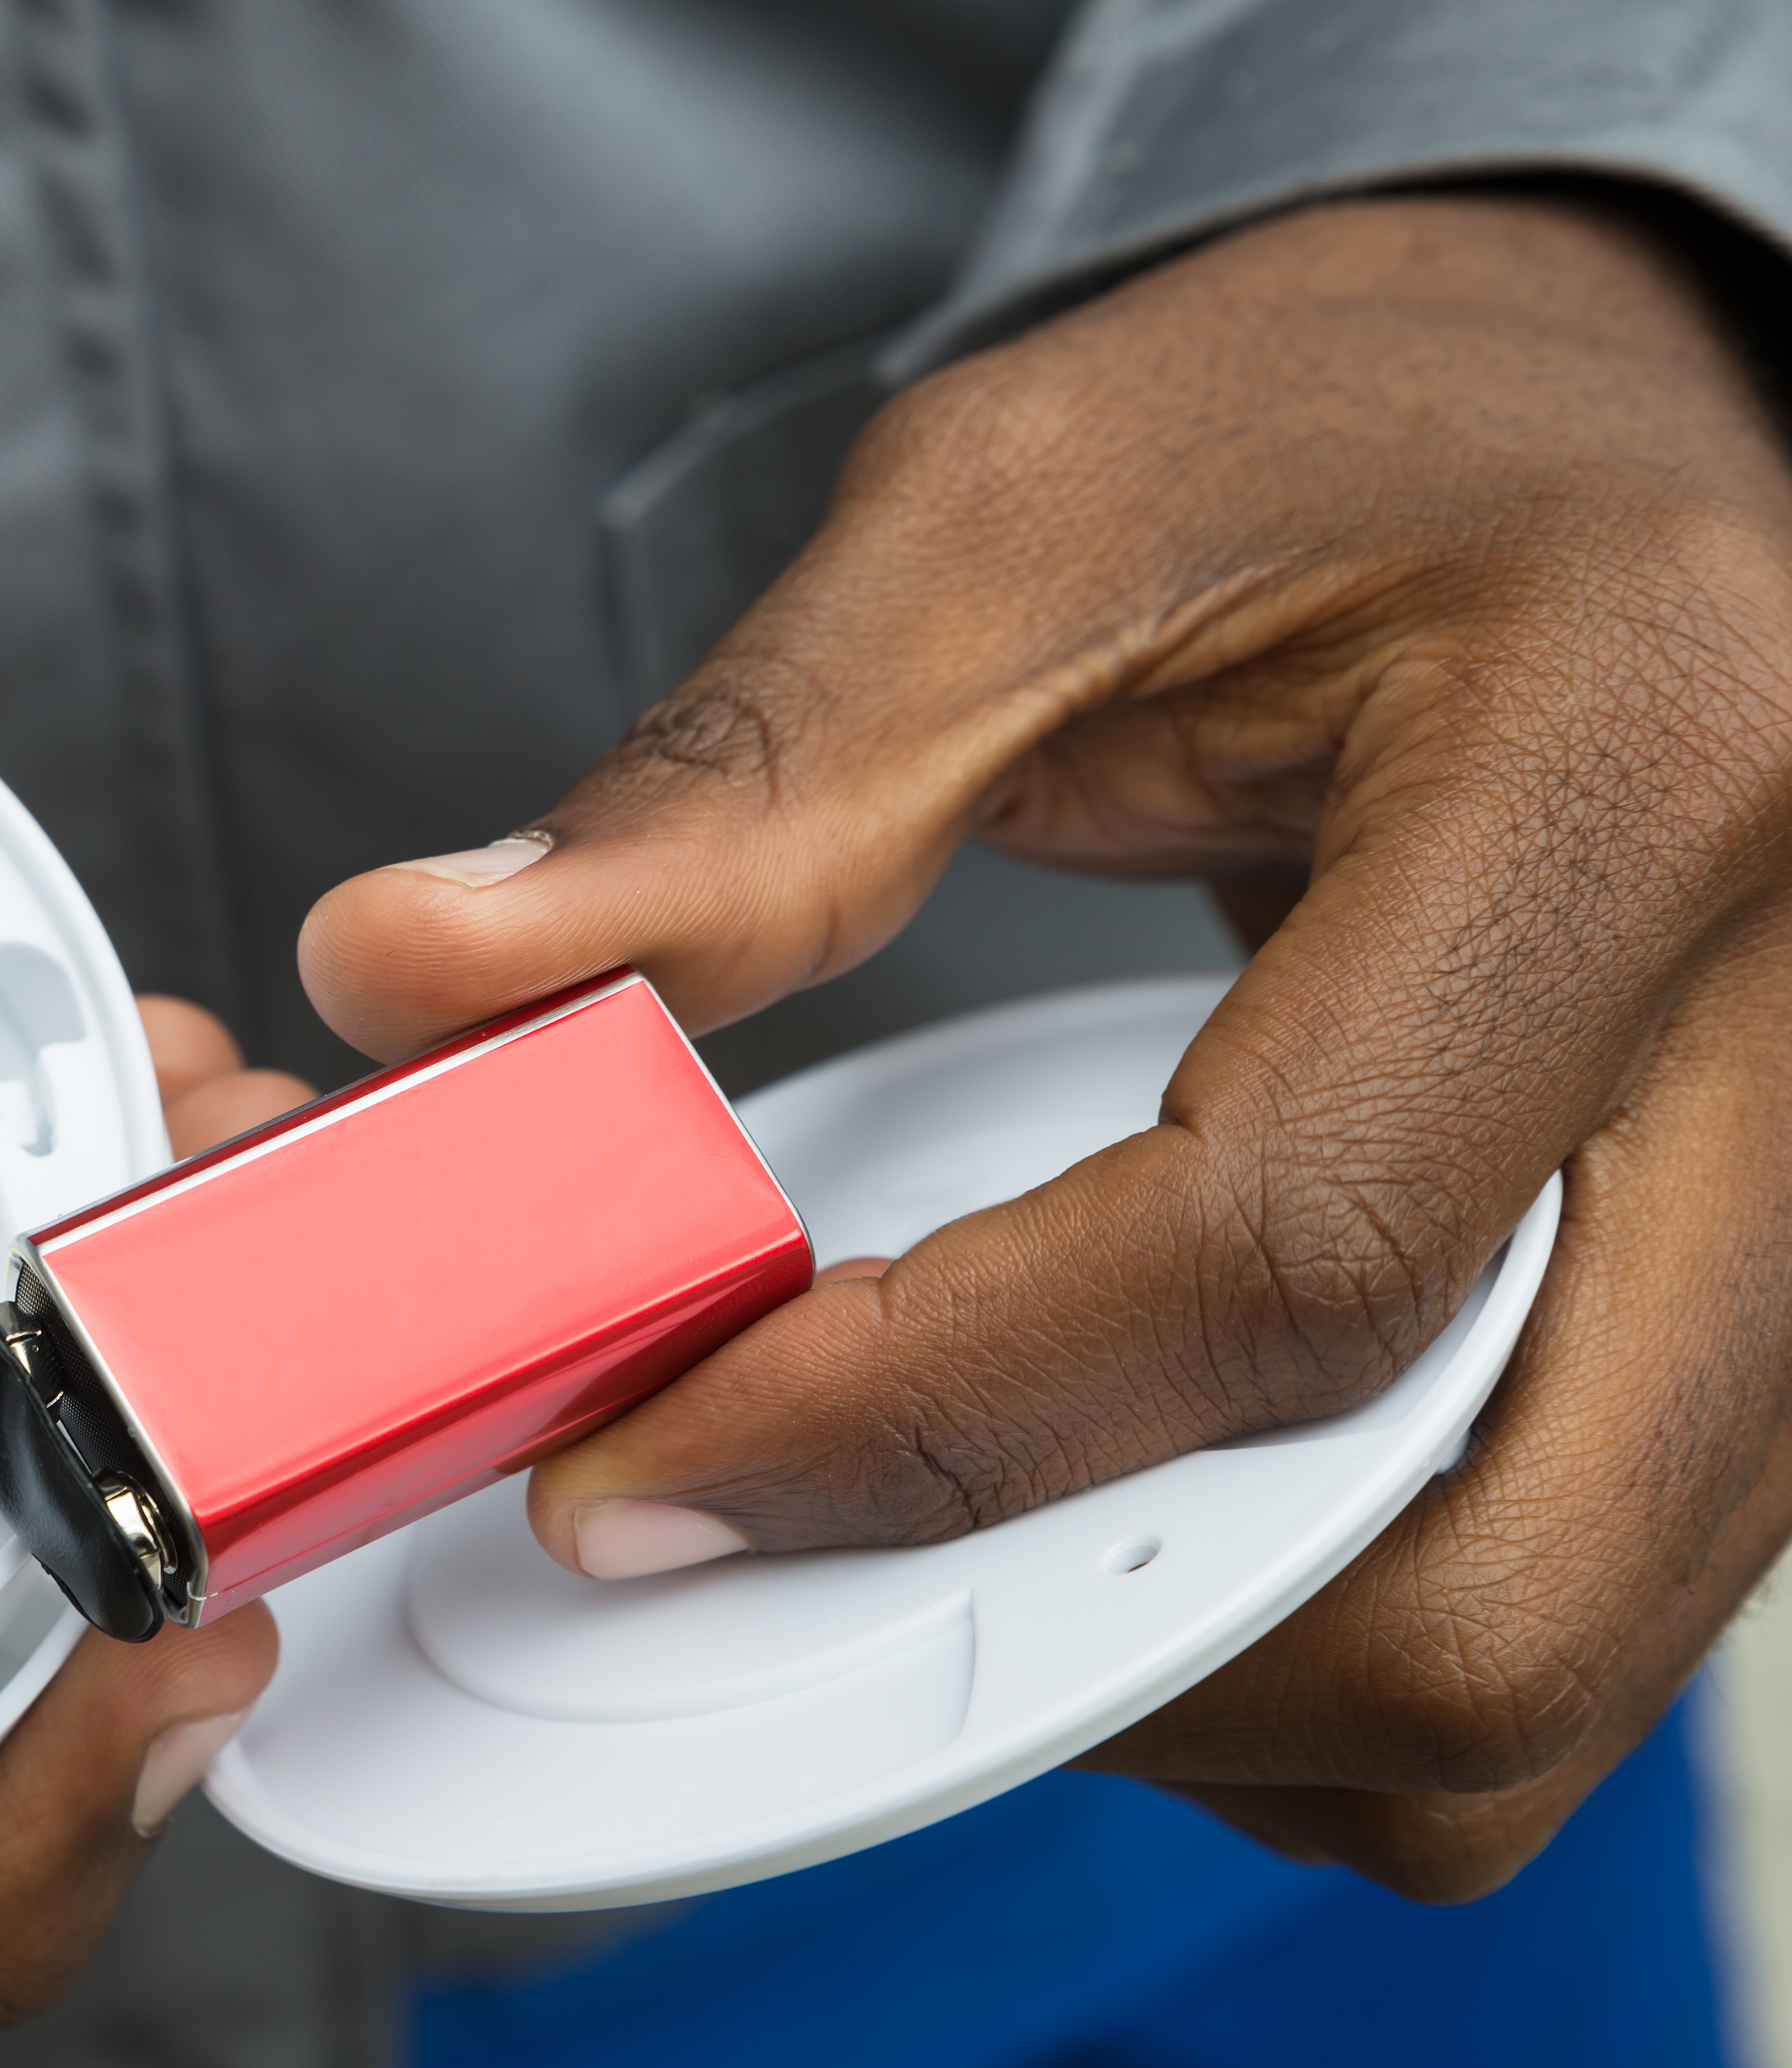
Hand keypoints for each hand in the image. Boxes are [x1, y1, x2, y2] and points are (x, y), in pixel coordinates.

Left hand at [298, 192, 1791, 1901]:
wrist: (1593, 388)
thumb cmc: (1352, 411)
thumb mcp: (1020, 507)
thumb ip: (737, 784)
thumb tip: (411, 971)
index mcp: (1644, 775)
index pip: (1280, 1259)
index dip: (919, 1420)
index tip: (632, 1474)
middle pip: (1495, 1586)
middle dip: (1098, 1655)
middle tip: (790, 1546)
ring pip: (1546, 1652)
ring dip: (1202, 1679)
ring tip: (938, 1518)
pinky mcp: (1761, 1292)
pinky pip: (1555, 1581)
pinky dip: (1297, 1617)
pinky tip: (1107, 1480)